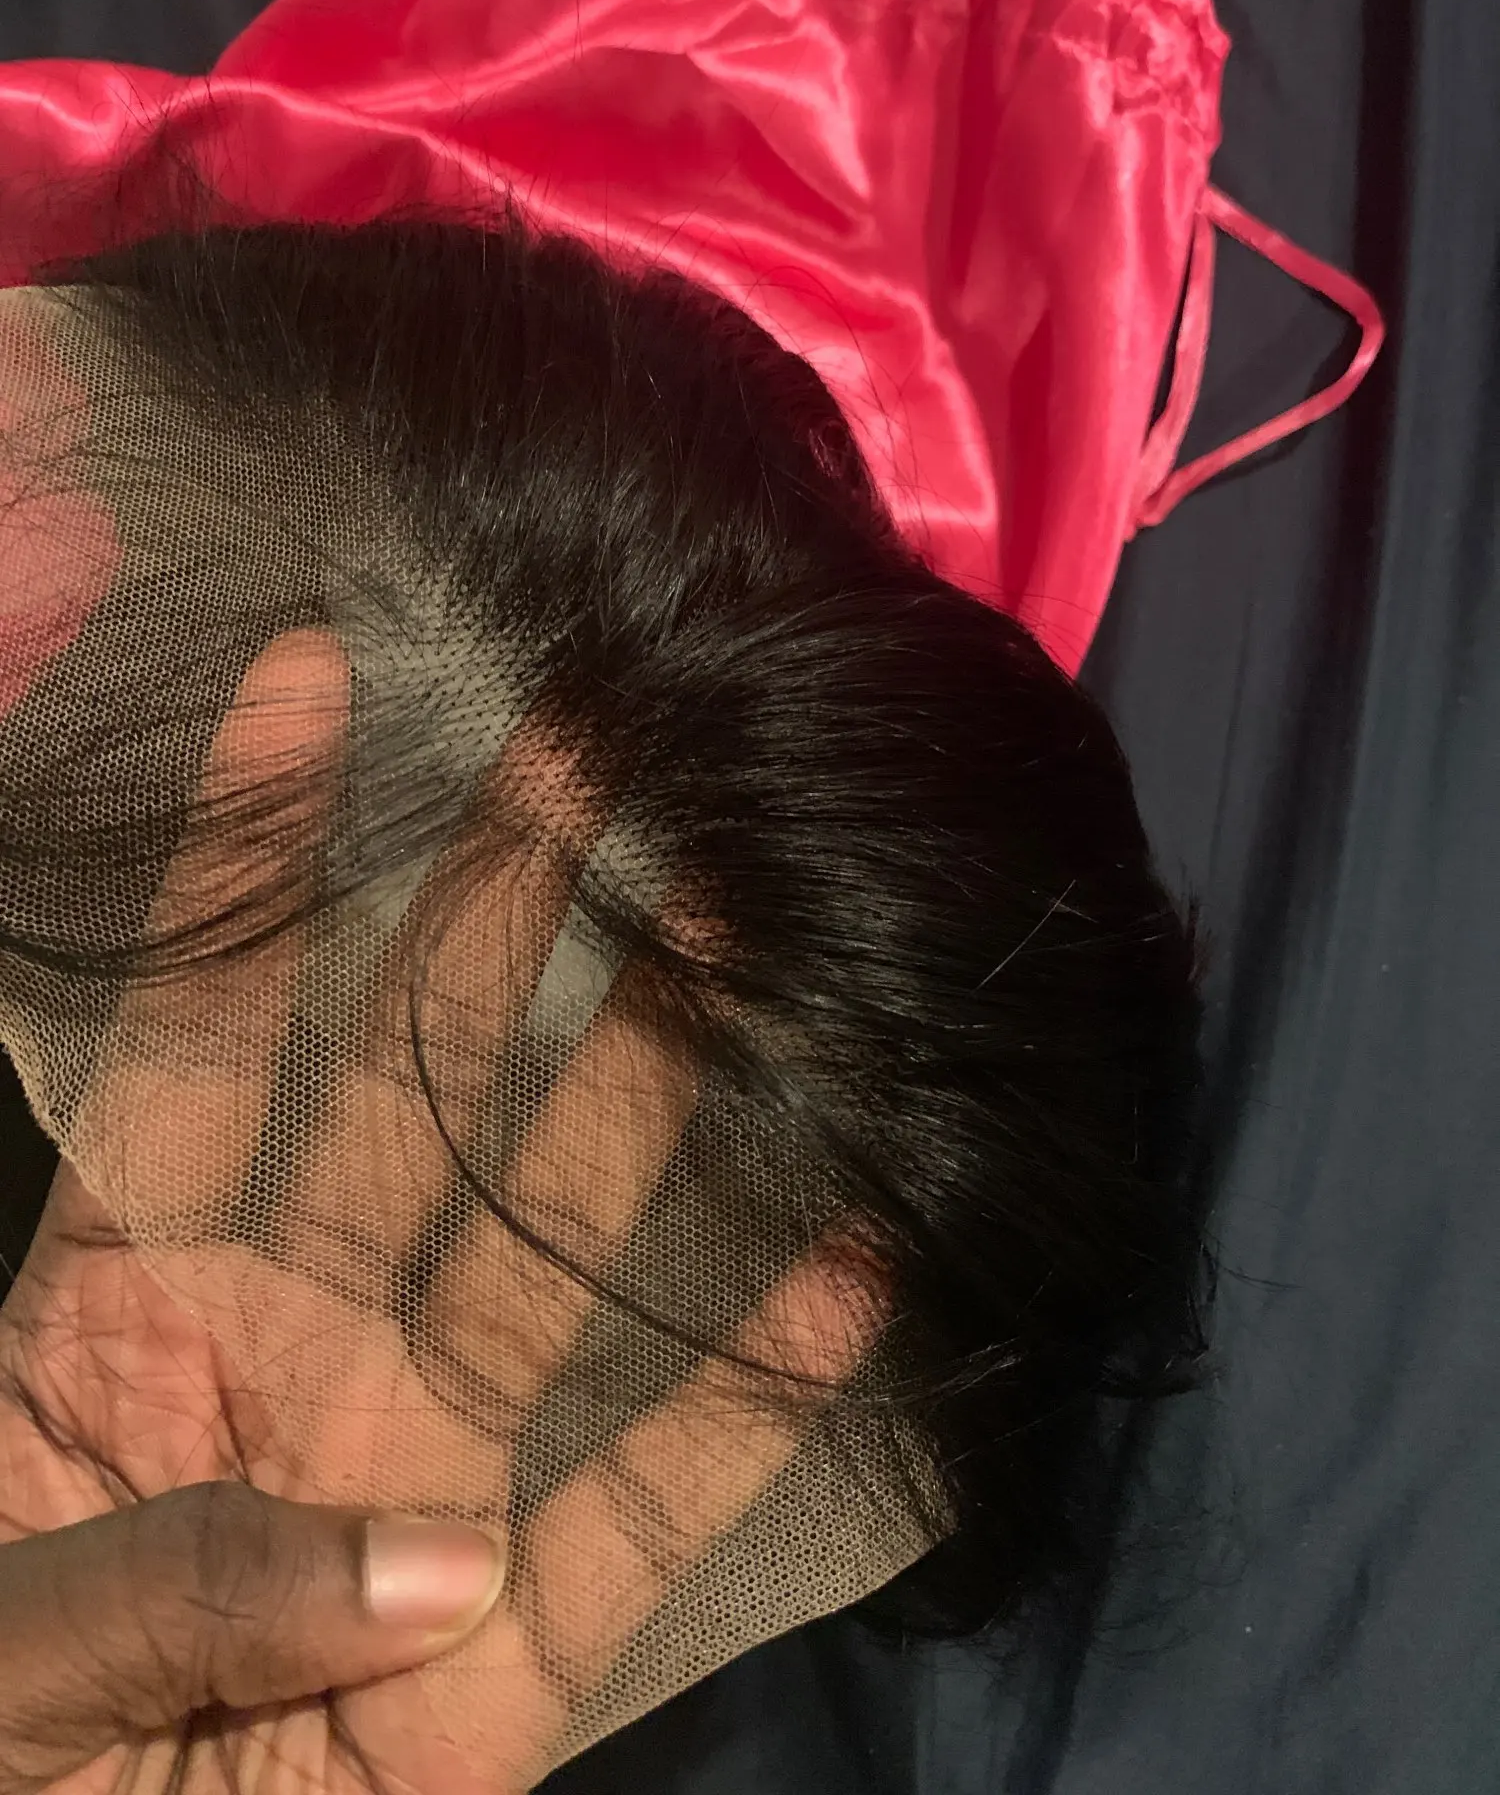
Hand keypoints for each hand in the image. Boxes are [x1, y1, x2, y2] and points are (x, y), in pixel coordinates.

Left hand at [0, 630, 879, 1792]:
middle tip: (584, 755)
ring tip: (736, 944)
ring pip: (545, 1261)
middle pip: (406, 1103)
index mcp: (118, 1314)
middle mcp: (292, 1355)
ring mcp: (416, 1493)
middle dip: (491, 927)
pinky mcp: (512, 1660)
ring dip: (641, 1109)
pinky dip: (741, 1411)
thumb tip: (432, 1549)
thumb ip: (158, 1581)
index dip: (245, 862)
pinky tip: (844, 1272)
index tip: (308, 674)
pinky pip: (643, 1522)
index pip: (194, 1041)